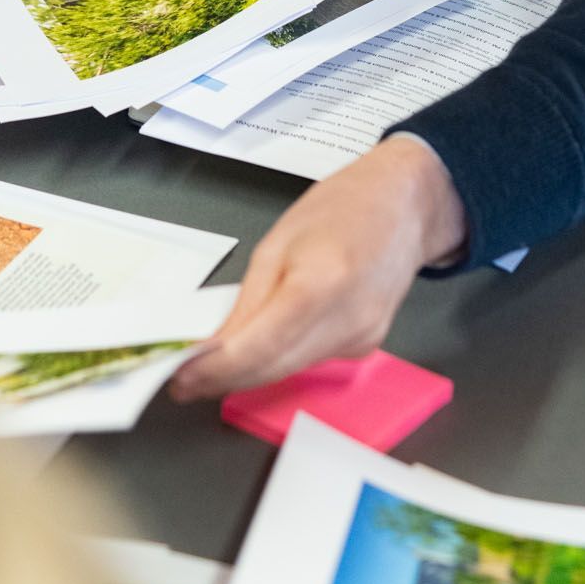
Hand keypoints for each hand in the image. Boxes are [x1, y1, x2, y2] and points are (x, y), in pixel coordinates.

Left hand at [171, 136, 467, 400]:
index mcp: (320, 285)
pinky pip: (310, 361)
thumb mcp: (277, 243)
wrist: (404, 205)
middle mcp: (347, 323)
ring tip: (213, 360)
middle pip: (273, 370)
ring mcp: (362, 340)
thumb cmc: (341, 208)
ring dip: (249, 370)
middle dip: (224, 377)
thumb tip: (213, 348)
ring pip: (290, 370)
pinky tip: (259, 346)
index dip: (214, 371)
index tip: (179, 376)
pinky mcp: (366, 347)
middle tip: (183, 377)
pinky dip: (279, 358)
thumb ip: (247, 302)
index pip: (258, 350)